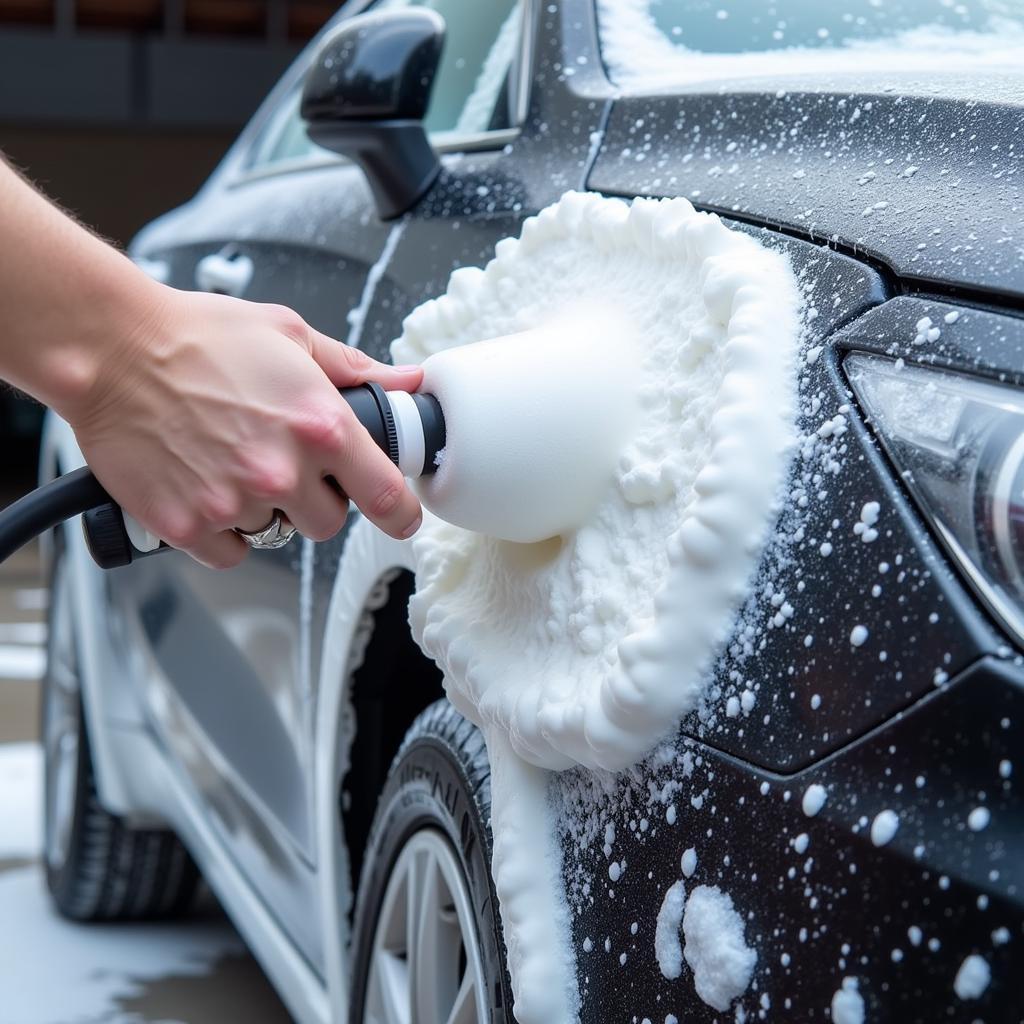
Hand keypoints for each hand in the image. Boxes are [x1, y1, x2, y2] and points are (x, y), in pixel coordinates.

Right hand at [66, 285, 422, 567]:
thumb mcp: (289, 334)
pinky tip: (208, 488)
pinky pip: (231, 553)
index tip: (402, 519)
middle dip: (316, 500)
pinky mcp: (189, 526)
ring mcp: (235, 503)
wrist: (112, 348)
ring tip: (232, 462)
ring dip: (264, 509)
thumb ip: (353, 368)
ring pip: (276, 534)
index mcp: (321, 425)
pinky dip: (224, 532)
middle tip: (284, 465)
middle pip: (329, 522)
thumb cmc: (198, 336)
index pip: (387, 495)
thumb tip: (404, 381)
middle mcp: (283, 471)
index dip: (401, 514)